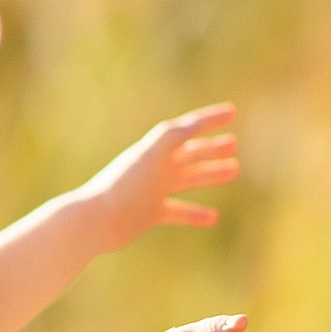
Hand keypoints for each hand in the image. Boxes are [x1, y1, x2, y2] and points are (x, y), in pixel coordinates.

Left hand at [80, 104, 241, 251]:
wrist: (96, 220)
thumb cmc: (122, 186)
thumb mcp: (149, 156)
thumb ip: (171, 137)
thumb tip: (194, 124)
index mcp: (156, 149)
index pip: (188, 128)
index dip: (210, 119)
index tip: (232, 112)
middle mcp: (156, 167)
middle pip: (190, 153)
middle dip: (212, 148)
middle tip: (234, 144)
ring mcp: (154, 190)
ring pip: (189, 178)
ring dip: (210, 174)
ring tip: (233, 170)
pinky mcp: (151, 212)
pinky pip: (179, 211)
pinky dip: (196, 213)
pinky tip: (214, 218)